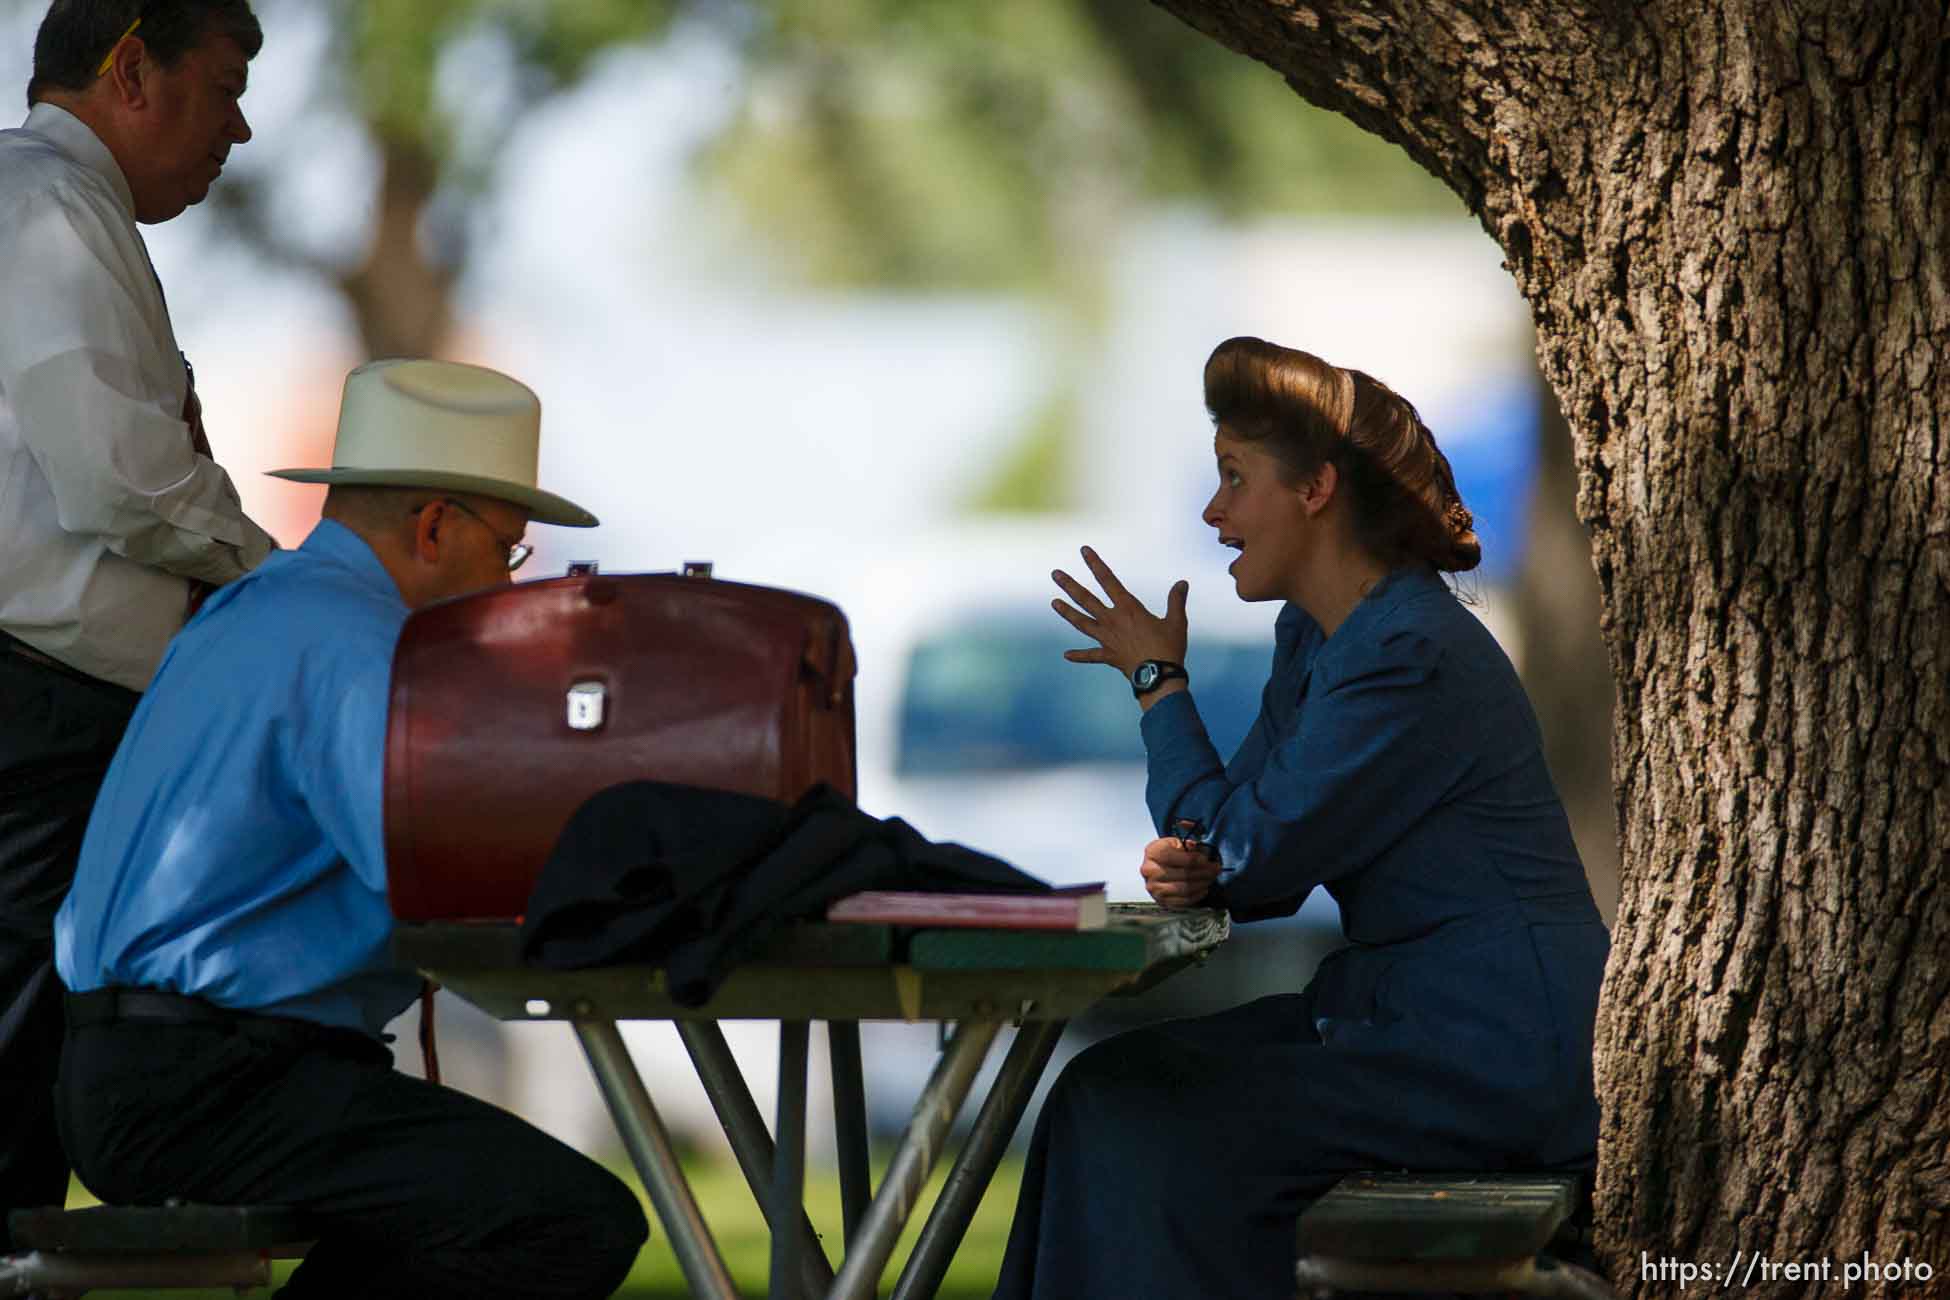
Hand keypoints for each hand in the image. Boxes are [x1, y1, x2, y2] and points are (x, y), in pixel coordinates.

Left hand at [1051, 546, 1188, 677]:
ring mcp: (1107, 639)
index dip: (1095, 564)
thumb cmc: (1169, 647)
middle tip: (1055, 574)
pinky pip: (1091, 656)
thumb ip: (1176, 600)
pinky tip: (1066, 655)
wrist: (1159, 676)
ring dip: (1067, 612)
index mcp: (1128, 609)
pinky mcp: (1108, 656)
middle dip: (1070, 585)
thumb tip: (1182, 582)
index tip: (1084, 551)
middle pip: (1086, 600)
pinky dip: (1079, 655)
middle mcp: (1113, 620)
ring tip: (1054, 602)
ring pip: (1082, 623)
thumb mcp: (1176, 621)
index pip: (1108, 581)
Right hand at [1139, 835, 1221, 908]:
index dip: (1197, 859)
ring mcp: (1154, 887)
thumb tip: (1203, 851)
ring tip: (1211, 878)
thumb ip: (1189, 844)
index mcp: (1153, 852)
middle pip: (1184, 874)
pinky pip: (1183, 901)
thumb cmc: (1169, 853)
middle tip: (1216, 869)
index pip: (1179, 857)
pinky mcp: (1161, 900)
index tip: (1208, 860)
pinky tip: (1204, 888)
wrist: (1156, 867)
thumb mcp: (1176, 842)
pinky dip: (1197, 895)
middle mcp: (1150, 870)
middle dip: (1205, 872)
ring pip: (1185, 888)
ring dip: (1203, 884)